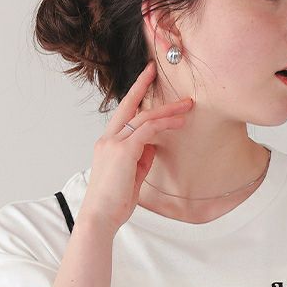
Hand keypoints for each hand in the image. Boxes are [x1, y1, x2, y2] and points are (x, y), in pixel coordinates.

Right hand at [77, 60, 192, 233]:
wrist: (100, 216)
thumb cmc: (114, 201)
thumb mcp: (131, 175)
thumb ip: (141, 157)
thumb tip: (154, 144)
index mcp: (107, 144)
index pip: (122, 114)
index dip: (134, 95)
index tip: (145, 79)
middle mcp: (108, 139)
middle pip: (129, 105)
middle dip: (143, 86)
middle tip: (157, 70)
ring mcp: (114, 143)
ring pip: (143, 117)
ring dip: (167, 110)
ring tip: (186, 106)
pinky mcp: (123, 151)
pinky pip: (147, 130)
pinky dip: (164, 125)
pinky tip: (178, 124)